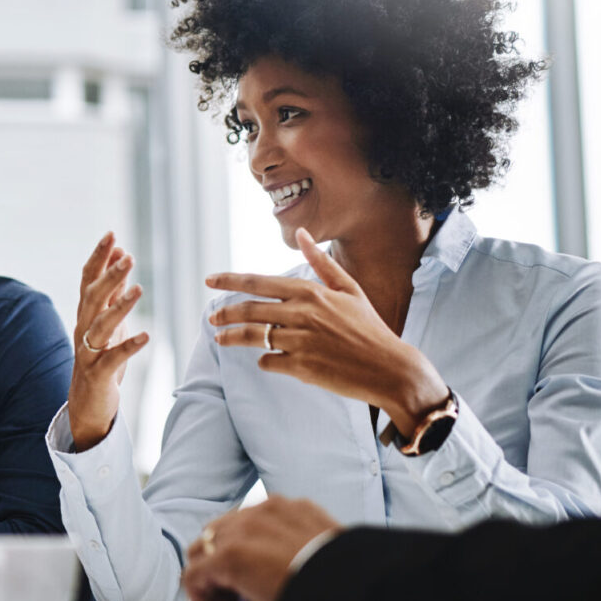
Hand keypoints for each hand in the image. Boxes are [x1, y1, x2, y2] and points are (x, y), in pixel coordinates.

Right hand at [66, 232, 149, 450]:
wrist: (86, 403)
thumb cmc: (100, 358)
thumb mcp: (108, 321)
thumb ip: (113, 292)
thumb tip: (121, 257)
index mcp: (85, 314)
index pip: (88, 279)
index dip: (99, 257)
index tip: (112, 235)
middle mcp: (83, 329)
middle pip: (92, 297)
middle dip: (109, 276)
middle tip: (127, 256)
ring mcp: (88, 352)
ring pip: (100, 325)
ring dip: (119, 306)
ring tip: (139, 289)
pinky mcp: (98, 374)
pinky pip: (113, 358)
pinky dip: (129, 346)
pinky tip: (146, 336)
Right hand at [182, 496, 339, 600]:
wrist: (363, 587)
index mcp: (229, 558)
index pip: (192, 577)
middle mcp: (241, 527)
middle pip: (203, 546)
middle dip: (212, 576)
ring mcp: (266, 510)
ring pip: (229, 525)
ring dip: (231, 551)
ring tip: (253, 577)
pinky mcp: (291, 504)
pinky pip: (261, 515)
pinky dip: (260, 535)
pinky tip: (278, 558)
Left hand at [206, 227, 448, 434]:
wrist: (390, 368)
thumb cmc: (368, 327)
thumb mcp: (349, 289)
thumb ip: (321, 262)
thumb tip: (302, 232)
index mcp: (311, 292)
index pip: (258, 282)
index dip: (229, 281)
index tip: (209, 280)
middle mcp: (302, 314)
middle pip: (249, 310)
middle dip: (224, 313)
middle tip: (212, 318)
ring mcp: (301, 341)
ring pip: (253, 336)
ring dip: (232, 338)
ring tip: (220, 339)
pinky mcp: (302, 367)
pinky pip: (269, 361)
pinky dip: (264, 361)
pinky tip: (265, 360)